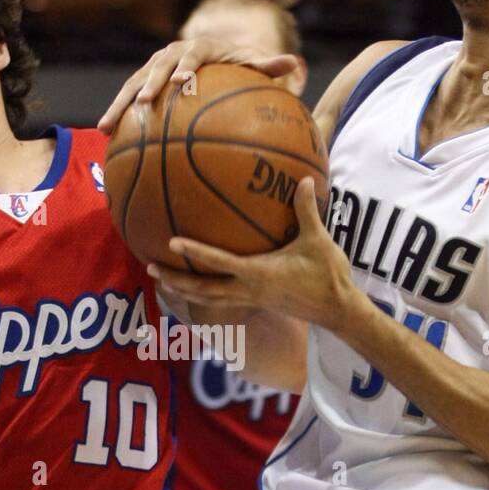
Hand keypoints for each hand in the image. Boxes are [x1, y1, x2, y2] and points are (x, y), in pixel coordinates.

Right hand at [98, 34, 299, 133]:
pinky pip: (127, 98)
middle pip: (156, 69)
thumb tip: (294, 64)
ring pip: (132, 84)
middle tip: (142, 105)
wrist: (208, 54)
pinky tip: (105, 138)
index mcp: (199, 48)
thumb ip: (267, 66)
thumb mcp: (251, 63)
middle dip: (147, 86)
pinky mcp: (142, 80)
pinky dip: (116, 115)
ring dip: (119, 105)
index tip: (181, 83)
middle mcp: (172, 53)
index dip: (185, 68)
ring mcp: (154, 66)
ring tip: (106, 128)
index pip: (191, 56)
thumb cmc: (234, 64)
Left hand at [147, 177, 356, 333]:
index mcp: (258, 273)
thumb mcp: (318, 240)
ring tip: (161, 281)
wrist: (337, 310)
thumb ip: (306, 210)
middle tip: (151, 269)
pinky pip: (220, 301)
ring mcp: (250, 300)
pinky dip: (201, 296)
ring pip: (207, 300)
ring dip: (183, 291)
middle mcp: (248, 290)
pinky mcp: (255, 303)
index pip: (219, 262)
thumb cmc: (328, 275)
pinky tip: (193, 287)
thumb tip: (303, 178)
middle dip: (175, 281)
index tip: (171, 242)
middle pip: (202, 290)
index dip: (194, 252)